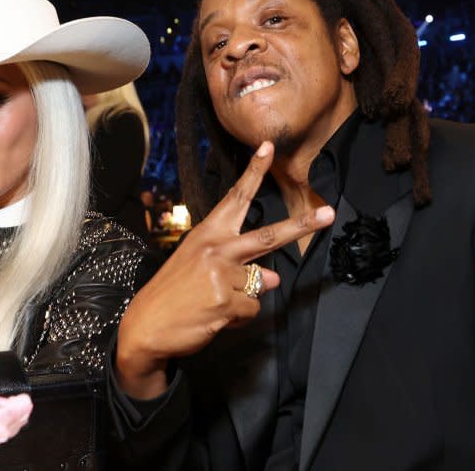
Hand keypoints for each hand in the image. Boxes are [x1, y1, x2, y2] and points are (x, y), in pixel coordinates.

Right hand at [115, 141, 334, 398]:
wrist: (146, 326)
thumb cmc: (172, 294)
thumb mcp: (200, 270)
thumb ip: (238, 267)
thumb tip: (273, 278)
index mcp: (207, 233)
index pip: (235, 198)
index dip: (253, 172)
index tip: (269, 147)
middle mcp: (216, 249)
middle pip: (268, 236)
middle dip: (302, 225)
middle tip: (329, 213)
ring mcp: (222, 275)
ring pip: (260, 285)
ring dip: (243, 299)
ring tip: (212, 304)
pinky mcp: (226, 302)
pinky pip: (251, 309)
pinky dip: (238, 318)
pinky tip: (213, 317)